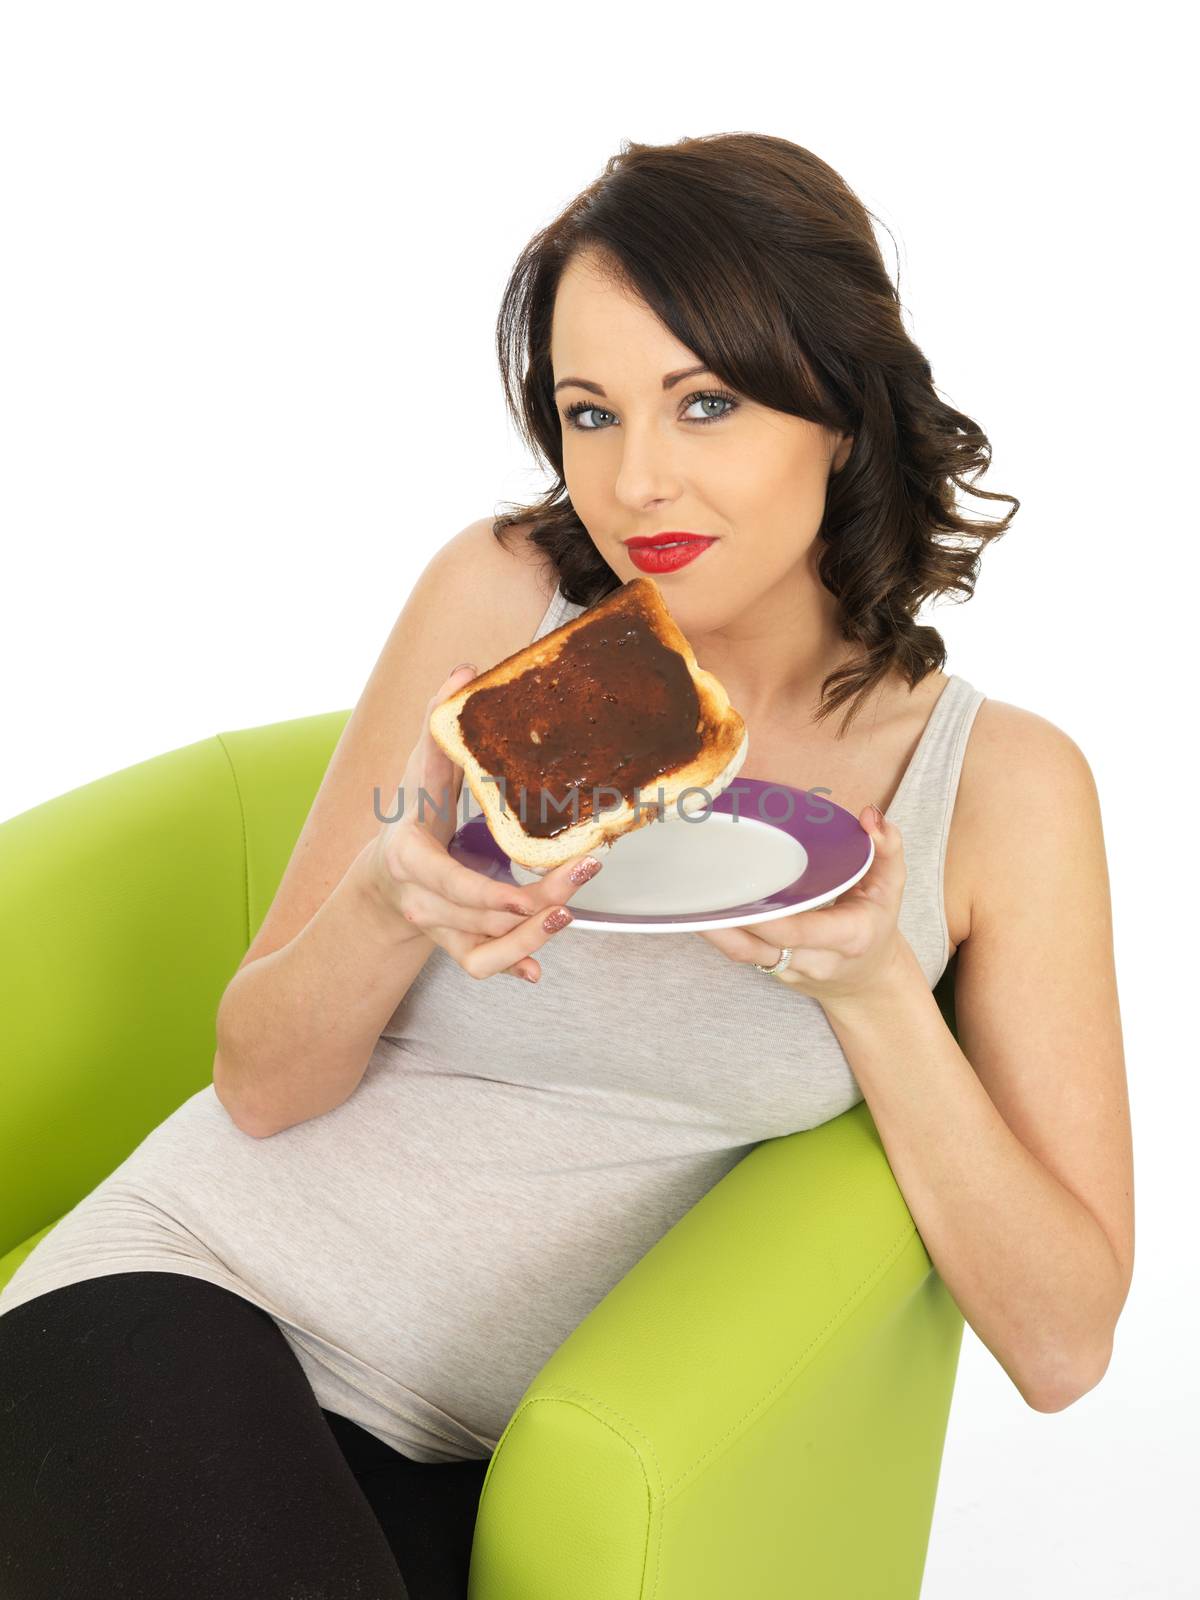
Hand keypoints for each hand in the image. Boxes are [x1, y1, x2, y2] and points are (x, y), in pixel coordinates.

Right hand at [366, 662, 601, 982]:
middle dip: (534, 902)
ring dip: (530, 938)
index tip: (523, 895)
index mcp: (409, 858)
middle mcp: (420, 902)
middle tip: (582, 873)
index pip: (445, 883)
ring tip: (570, 910)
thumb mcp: (420, 770)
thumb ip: (437, 721)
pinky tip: (536, 968)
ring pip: (483, 950)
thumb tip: (464, 669)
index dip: (486, 894)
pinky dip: (509, 967)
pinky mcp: (455, 947)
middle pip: (481, 915)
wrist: (387, 876)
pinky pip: (481, 967)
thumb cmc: (411, 817)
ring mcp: (438, 930)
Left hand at [695, 805, 907, 1004]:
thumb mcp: (891, 887)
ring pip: (740, 952)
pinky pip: (739, 952)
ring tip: (681, 894)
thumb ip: (886, 848)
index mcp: (846, 937)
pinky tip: (694, 904)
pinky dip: (716, 930)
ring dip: (709, 928)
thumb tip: (870, 815)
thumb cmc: (877, 926)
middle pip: (757, 945)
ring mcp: (788, 970)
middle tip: (695, 883)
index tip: (740, 892)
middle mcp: (813, 959)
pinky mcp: (769, 971)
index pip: (799, 931)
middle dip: (723, 920)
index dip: (765, 918)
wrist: (868, 984)